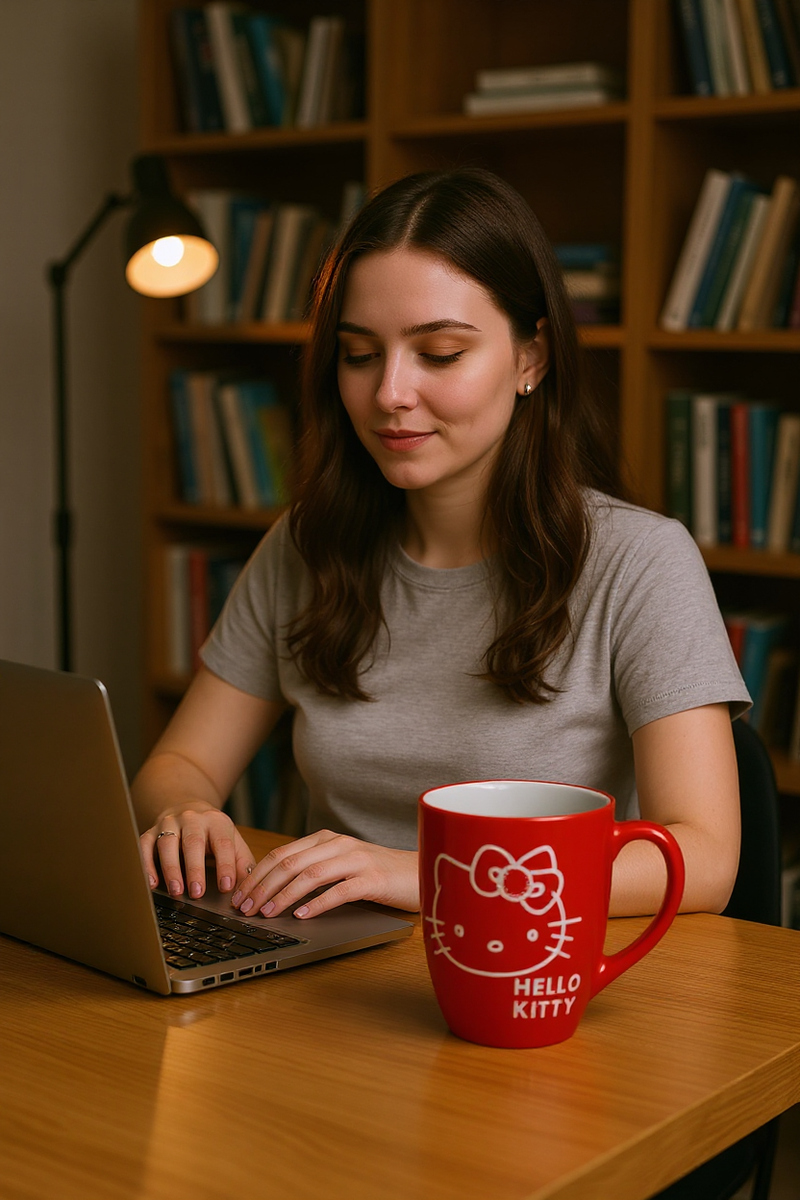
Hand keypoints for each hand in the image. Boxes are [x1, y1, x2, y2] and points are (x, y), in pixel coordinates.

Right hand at [140, 807, 256, 899]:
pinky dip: (146, 864)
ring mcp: (169, 824)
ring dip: (171, 869)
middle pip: (193, 843)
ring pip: (167, 844)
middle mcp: (192, 819)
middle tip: (198, 893)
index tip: (226, 887)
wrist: (186, 806)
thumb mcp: (232, 841)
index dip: (225, 865)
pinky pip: (144, 846)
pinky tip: (151, 883)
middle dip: (195, 869)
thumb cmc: (212, 831)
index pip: (223, 844)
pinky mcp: (151, 831)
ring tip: (176, 891)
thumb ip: (242, 863)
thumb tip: (249, 889)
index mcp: (217, 822)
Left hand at [229, 829, 419, 918]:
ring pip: (310, 875)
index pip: (282, 855)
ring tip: (267, 913)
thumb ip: (313, 870)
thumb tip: (272, 890)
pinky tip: (302, 915)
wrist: (421, 873)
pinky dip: (317, 903)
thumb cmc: (378, 874)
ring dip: (284, 895)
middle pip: (290, 863)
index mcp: (326, 840)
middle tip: (245, 908)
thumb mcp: (341, 866)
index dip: (257, 876)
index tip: (239, 896)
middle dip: (262, 887)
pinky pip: (339, 890)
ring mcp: (356, 860)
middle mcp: (338, 845)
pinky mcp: (372, 879)